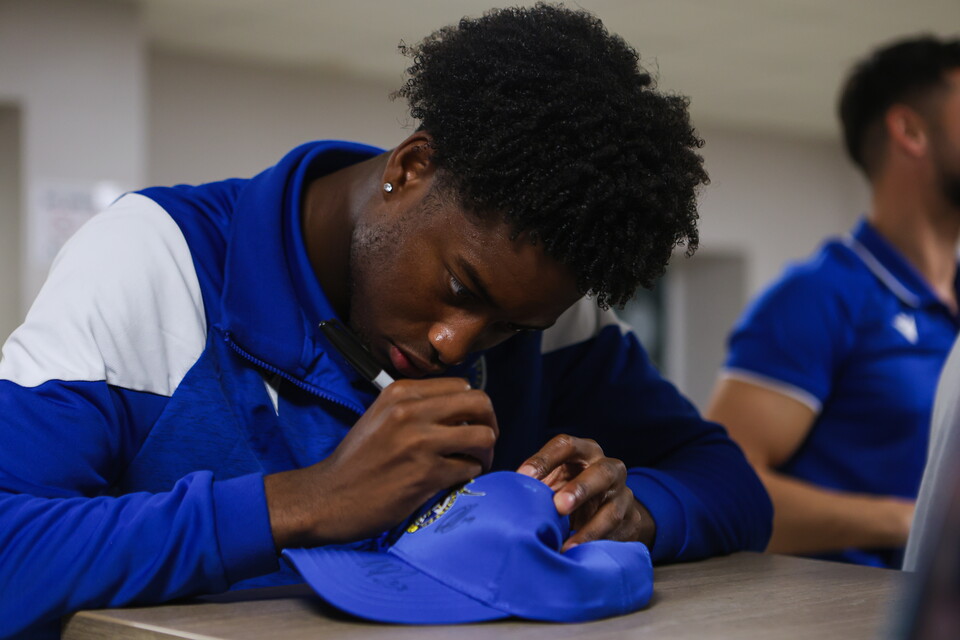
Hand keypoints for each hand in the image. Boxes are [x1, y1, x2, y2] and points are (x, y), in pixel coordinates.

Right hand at [264, 378, 497, 548]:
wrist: (328, 497)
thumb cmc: (356, 460)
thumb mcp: (381, 416)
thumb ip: (417, 406)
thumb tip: (460, 409)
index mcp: (401, 392)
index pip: (462, 385)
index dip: (472, 406)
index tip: (467, 424)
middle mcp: (412, 411)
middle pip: (480, 403)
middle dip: (490, 424)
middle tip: (482, 443)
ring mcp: (420, 442)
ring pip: (483, 436)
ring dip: (485, 453)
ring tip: (474, 464)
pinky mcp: (426, 474)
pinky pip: (470, 468)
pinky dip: (470, 475)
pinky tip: (455, 480)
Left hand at [517, 434, 654, 550]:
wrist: (609, 508)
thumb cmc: (569, 488)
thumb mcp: (554, 479)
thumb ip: (534, 483)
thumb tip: (502, 494)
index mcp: (584, 451)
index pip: (565, 446)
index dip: (544, 459)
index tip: (523, 476)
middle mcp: (608, 468)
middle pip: (600, 473)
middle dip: (579, 489)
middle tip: (558, 506)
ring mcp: (623, 495)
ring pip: (612, 509)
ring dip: (590, 527)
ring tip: (567, 543)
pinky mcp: (630, 521)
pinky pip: (616, 535)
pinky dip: (596, 546)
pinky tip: (578, 554)